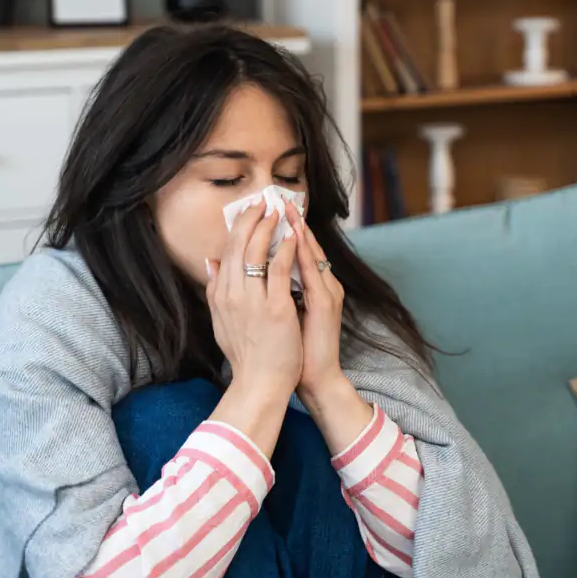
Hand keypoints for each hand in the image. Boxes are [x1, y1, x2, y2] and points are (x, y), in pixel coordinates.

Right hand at [206, 195, 301, 395]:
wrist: (260, 384)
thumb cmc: (246, 355)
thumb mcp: (221, 320)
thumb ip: (215, 290)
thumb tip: (209, 261)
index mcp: (220, 296)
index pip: (226, 252)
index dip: (237, 228)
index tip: (248, 211)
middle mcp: (231, 295)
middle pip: (238, 245)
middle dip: (251, 219)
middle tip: (263, 201)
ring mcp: (252, 300)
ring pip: (256, 251)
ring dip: (268, 227)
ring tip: (278, 210)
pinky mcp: (275, 308)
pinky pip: (279, 269)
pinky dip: (286, 249)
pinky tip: (294, 235)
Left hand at [284, 203, 344, 394]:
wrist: (313, 378)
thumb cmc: (293, 351)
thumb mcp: (280, 316)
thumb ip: (272, 293)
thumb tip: (249, 274)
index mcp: (312, 288)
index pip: (295, 252)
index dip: (284, 230)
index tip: (269, 210)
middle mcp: (323, 285)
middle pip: (306, 246)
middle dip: (292, 221)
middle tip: (279, 199)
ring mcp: (327, 292)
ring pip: (312, 253)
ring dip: (299, 229)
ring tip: (288, 208)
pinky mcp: (326, 303)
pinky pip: (313, 271)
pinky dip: (303, 252)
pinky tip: (294, 237)